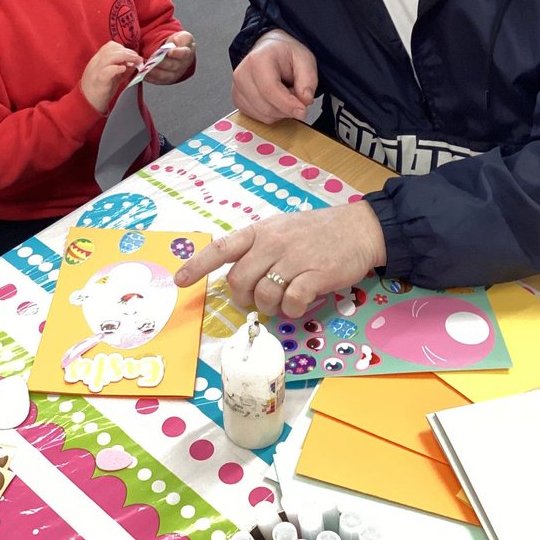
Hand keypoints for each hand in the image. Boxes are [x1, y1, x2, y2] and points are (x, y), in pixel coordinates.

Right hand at [80, 41, 141, 112]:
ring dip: (126, 57)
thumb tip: (134, 64)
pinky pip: (107, 71)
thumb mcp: (111, 78)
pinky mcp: (99, 81)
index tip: (133, 55)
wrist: (86, 104)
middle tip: (138, 58)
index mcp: (97, 60)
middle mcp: (95, 63)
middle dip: (128, 52)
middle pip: (111, 49)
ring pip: (110, 56)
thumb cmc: (99, 92)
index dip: (123, 48)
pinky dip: (117, 68)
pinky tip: (124, 69)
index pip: (110, 46)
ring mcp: (96, 71)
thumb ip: (121, 70)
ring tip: (135, 62)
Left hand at [144, 31, 195, 85]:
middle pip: (172, 66)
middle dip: (161, 62)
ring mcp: (174, 75)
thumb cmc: (179, 45)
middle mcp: (182, 66)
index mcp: (187, 54)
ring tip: (145, 67)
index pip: (184, 54)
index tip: (169, 51)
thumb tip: (177, 41)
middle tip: (151, 59)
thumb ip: (182, 38)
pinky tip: (142, 72)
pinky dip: (149, 77)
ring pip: (164, 75)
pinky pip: (157, 81)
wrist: (176, 53)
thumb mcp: (183, 37)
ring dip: (153, 71)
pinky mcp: (165, 80)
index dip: (177, 53)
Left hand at [174, 204, 387, 318]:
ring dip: (270, 306)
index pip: (222, 247)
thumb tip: (238, 276)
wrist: (359, 229)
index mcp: (261, 231)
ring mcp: (293, 259)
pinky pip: (291, 302)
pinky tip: (300, 303)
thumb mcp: (282, 229)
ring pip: (263, 295)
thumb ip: (259, 248)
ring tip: (284, 300)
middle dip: (243, 297)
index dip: (198, 265)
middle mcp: (273, 243)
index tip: (180, 280)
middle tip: (258, 299)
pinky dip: (292, 310)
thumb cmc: (318, 232)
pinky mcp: (315, 276)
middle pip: (239, 280)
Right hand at [232, 30, 317, 123]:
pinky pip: (259, 118)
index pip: (270, 90)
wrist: (271, 51)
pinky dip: (273, 114)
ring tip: (285, 93)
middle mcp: (243, 75)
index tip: (303, 111)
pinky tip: (276, 100)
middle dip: (287, 108)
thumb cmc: (285, 55)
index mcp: (258, 60)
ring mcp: (237, 89)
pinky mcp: (238, 100)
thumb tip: (305, 100)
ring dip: (281, 111)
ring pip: (264, 115)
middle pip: (266, 107)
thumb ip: (308, 80)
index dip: (287, 105)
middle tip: (297, 94)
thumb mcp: (305, 60)